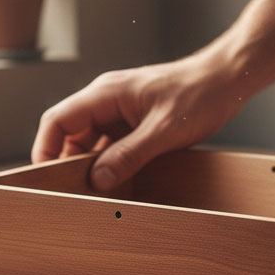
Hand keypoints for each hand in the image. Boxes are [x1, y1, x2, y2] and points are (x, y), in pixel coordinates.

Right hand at [32, 53, 244, 189]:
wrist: (229, 79)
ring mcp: (121, 110)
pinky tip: (119, 183)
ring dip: (93, 165)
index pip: (57, 120)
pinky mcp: (136, 121)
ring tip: (95, 194)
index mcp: (105, 94)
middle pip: (71, 134)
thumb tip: (99, 179)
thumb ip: (130, 155)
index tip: (46, 179)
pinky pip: (113, 144)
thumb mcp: (164, 131)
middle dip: (69, 163)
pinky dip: (111, 163)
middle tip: (73, 195)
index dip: (46, 149)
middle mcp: (107, 100)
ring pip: (92, 141)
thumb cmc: (200, 95)